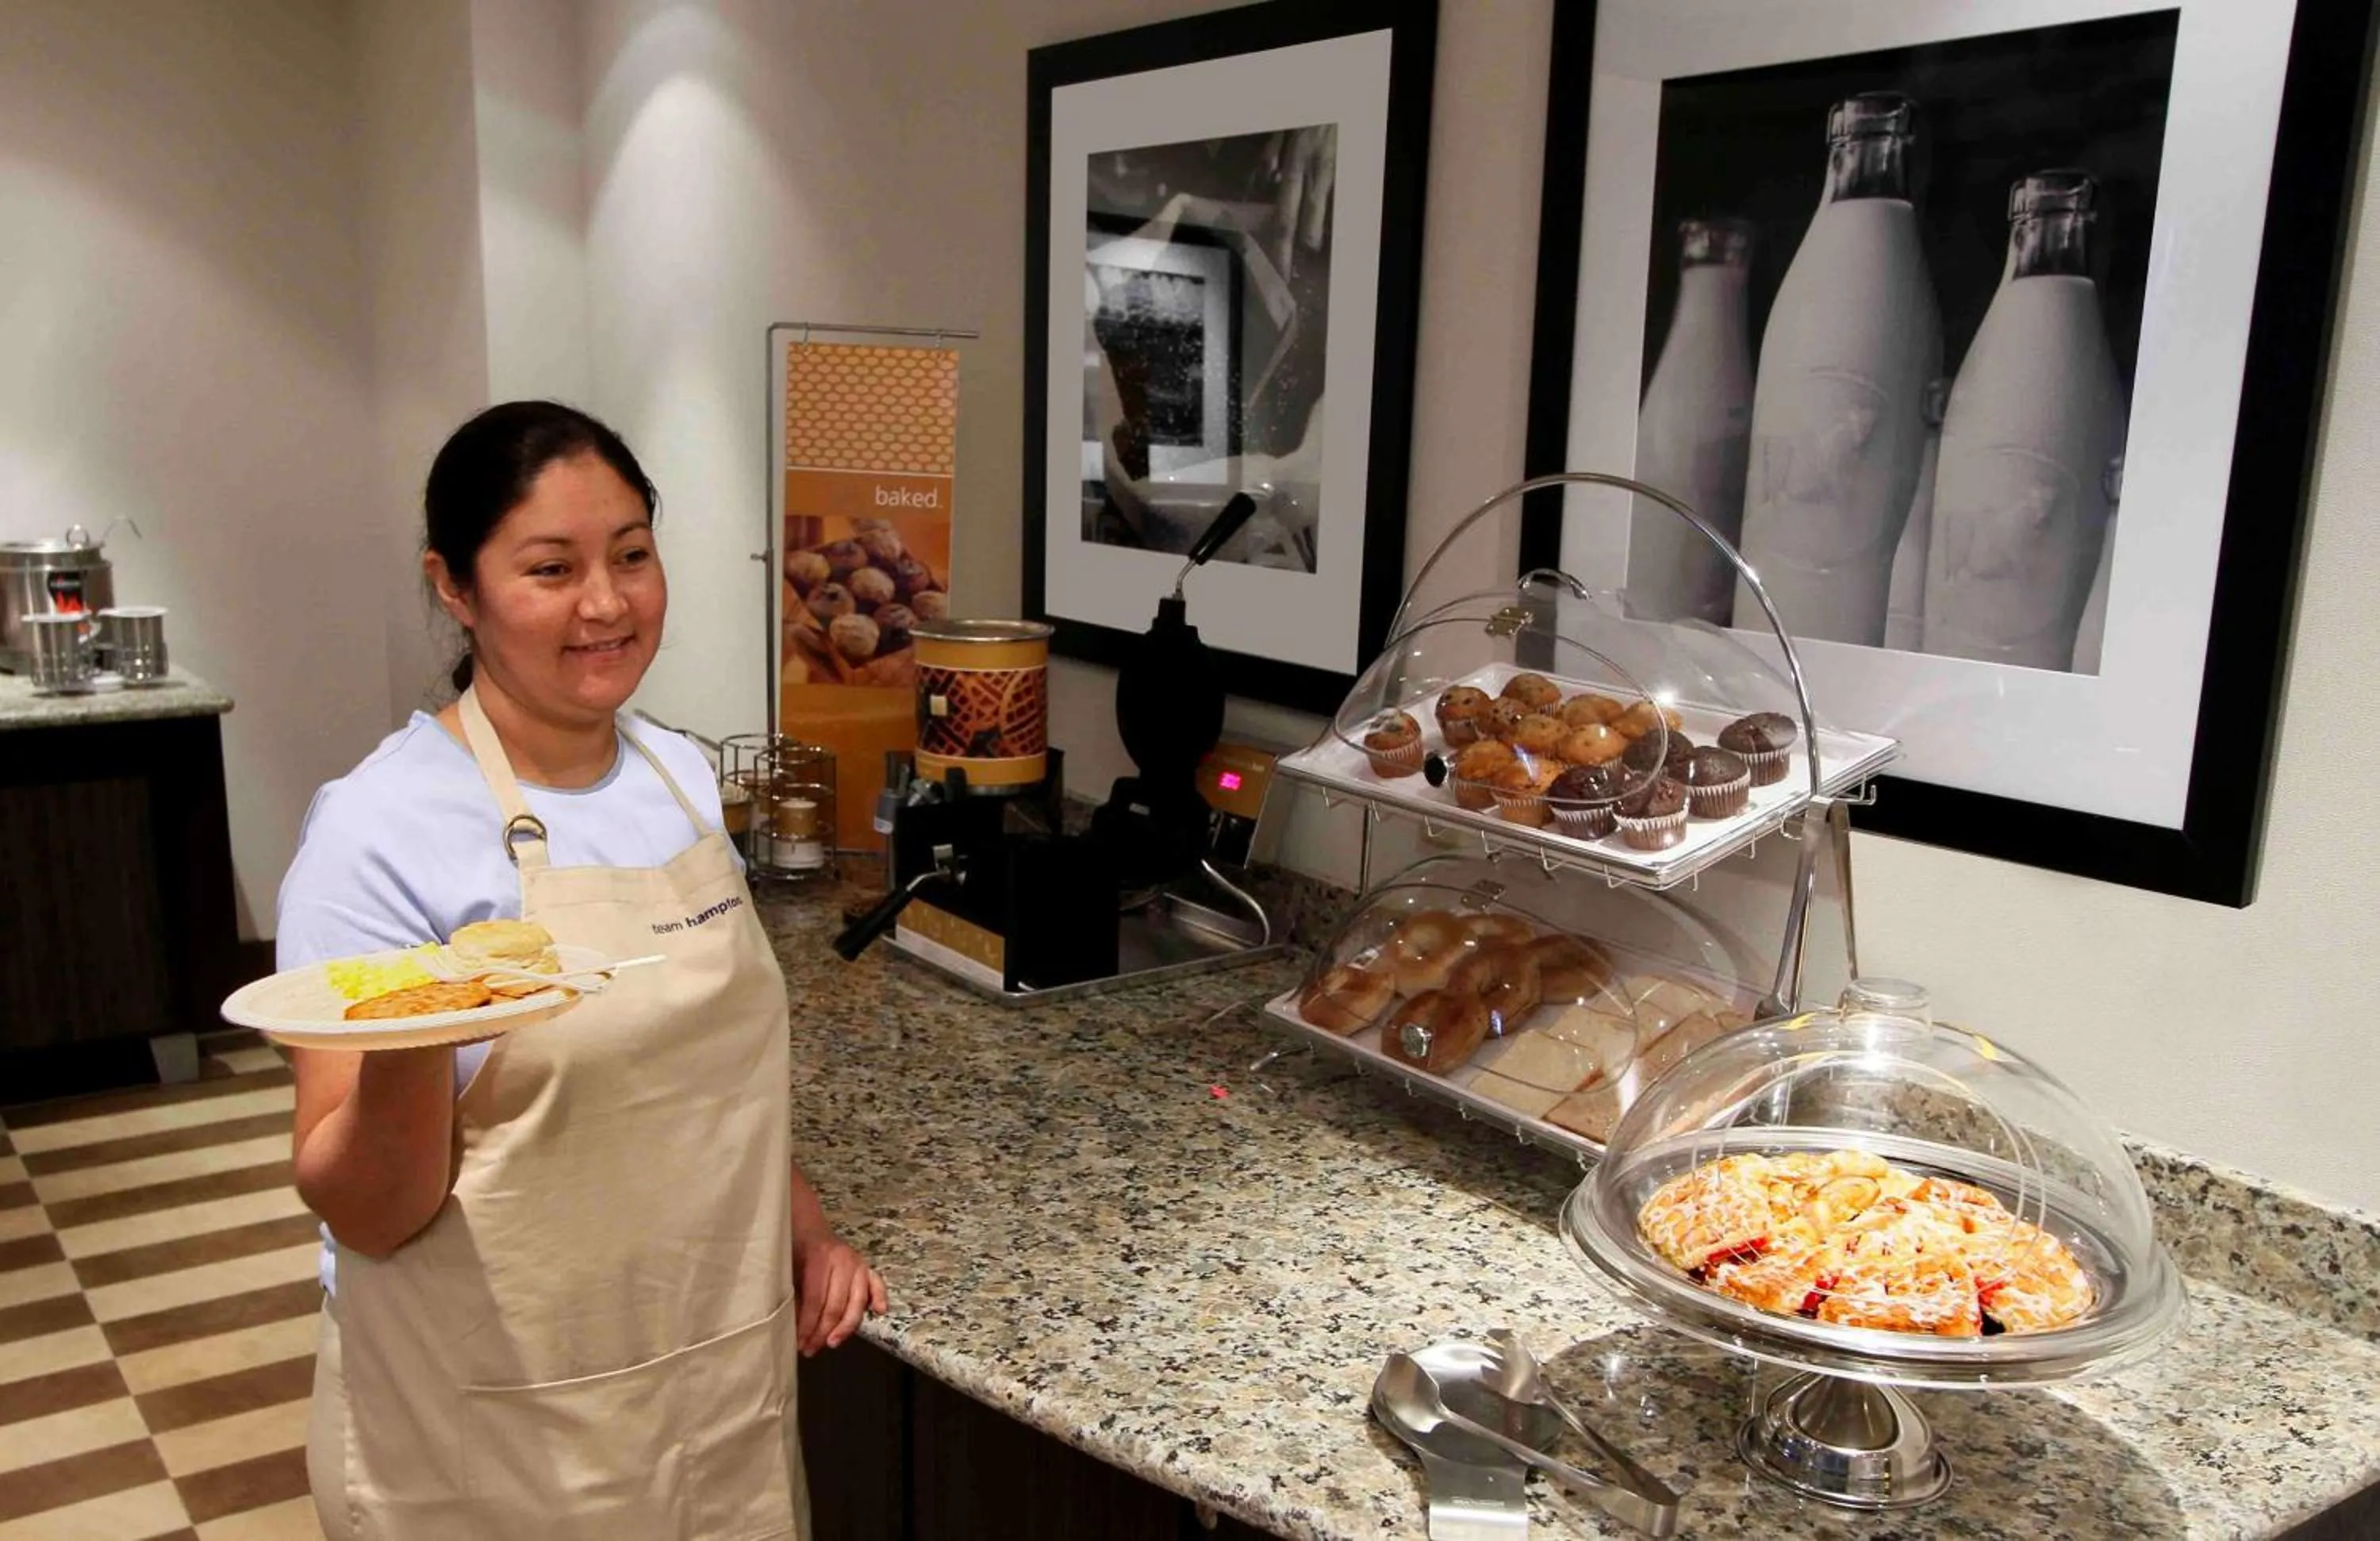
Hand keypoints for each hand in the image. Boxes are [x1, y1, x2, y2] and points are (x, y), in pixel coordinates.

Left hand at [793, 1232, 886, 1355]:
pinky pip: (877, 1284)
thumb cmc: (794, 1250)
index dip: (808, 1325)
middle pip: (836, 1305)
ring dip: (846, 1326)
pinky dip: (880, 1297)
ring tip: (833, 1343)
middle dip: (823, 1331)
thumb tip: (796, 1329)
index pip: (815, 1300)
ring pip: (857, 1301)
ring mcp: (858, 1263)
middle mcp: (842, 1261)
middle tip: (811, 1349)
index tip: (800, 1344)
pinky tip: (879, 1312)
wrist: (808, 1227)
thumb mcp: (788, 1269)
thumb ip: (795, 1296)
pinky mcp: (867, 1266)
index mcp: (819, 1259)